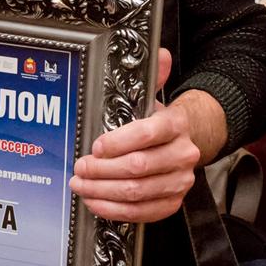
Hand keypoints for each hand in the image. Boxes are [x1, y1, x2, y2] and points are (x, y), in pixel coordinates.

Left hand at [70, 49, 201, 222]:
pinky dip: (114, 209)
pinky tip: (96, 201)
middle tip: (79, 167)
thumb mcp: (154, 98)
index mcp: (177, 124)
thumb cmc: (160, 123)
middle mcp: (183, 154)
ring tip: (81, 185)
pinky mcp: (173, 202)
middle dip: (101, 170)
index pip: (146, 134)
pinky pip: (142, 212)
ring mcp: (180, 181)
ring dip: (102, 191)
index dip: (116, 143)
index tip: (95, 145)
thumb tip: (159, 53)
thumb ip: (154, 76)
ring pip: (137, 192)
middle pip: (137, 167)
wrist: (186, 143)